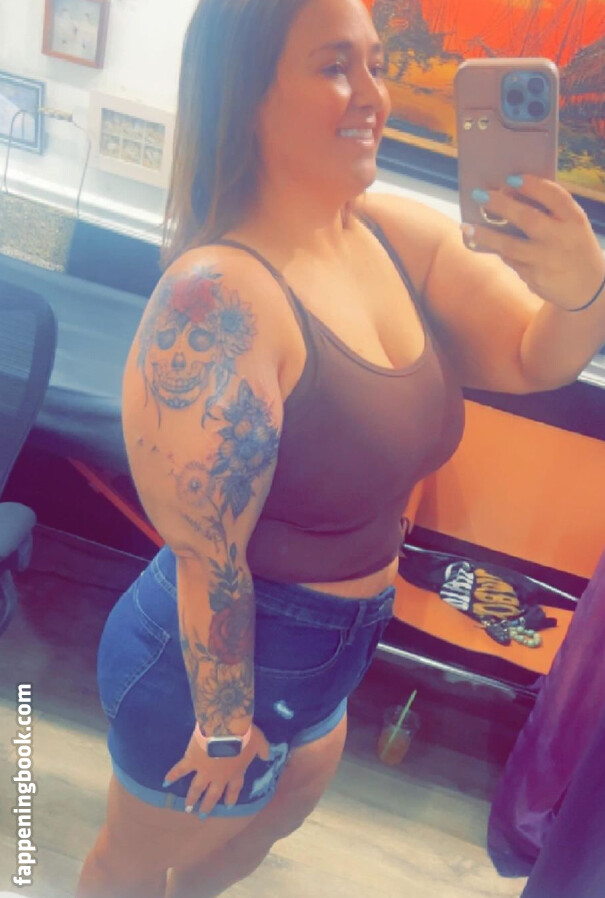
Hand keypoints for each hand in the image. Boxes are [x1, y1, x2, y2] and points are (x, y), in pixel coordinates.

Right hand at [163, 724, 270, 814]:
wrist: (227, 730)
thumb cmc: (245, 736)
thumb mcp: (260, 743)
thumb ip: (264, 751)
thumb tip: (268, 756)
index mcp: (236, 773)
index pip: (234, 790)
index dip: (231, 798)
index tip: (228, 806)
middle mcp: (219, 777)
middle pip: (213, 795)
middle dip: (208, 805)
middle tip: (202, 815)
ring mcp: (204, 771)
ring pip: (196, 788)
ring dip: (191, 798)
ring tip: (187, 807)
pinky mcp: (191, 761)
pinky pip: (180, 770)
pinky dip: (173, 775)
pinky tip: (165, 781)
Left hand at [462, 174, 604, 310]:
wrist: (588, 288)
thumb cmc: (572, 245)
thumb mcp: (572, 225)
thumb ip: (550, 210)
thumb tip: (509, 192)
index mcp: (574, 220)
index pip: (555, 197)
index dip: (533, 186)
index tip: (511, 178)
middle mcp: (561, 239)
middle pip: (528, 219)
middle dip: (501, 205)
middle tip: (479, 195)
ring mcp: (546, 261)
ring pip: (510, 246)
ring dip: (486, 235)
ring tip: (466, 226)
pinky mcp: (535, 279)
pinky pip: (511, 260)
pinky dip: (499, 250)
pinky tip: (486, 242)